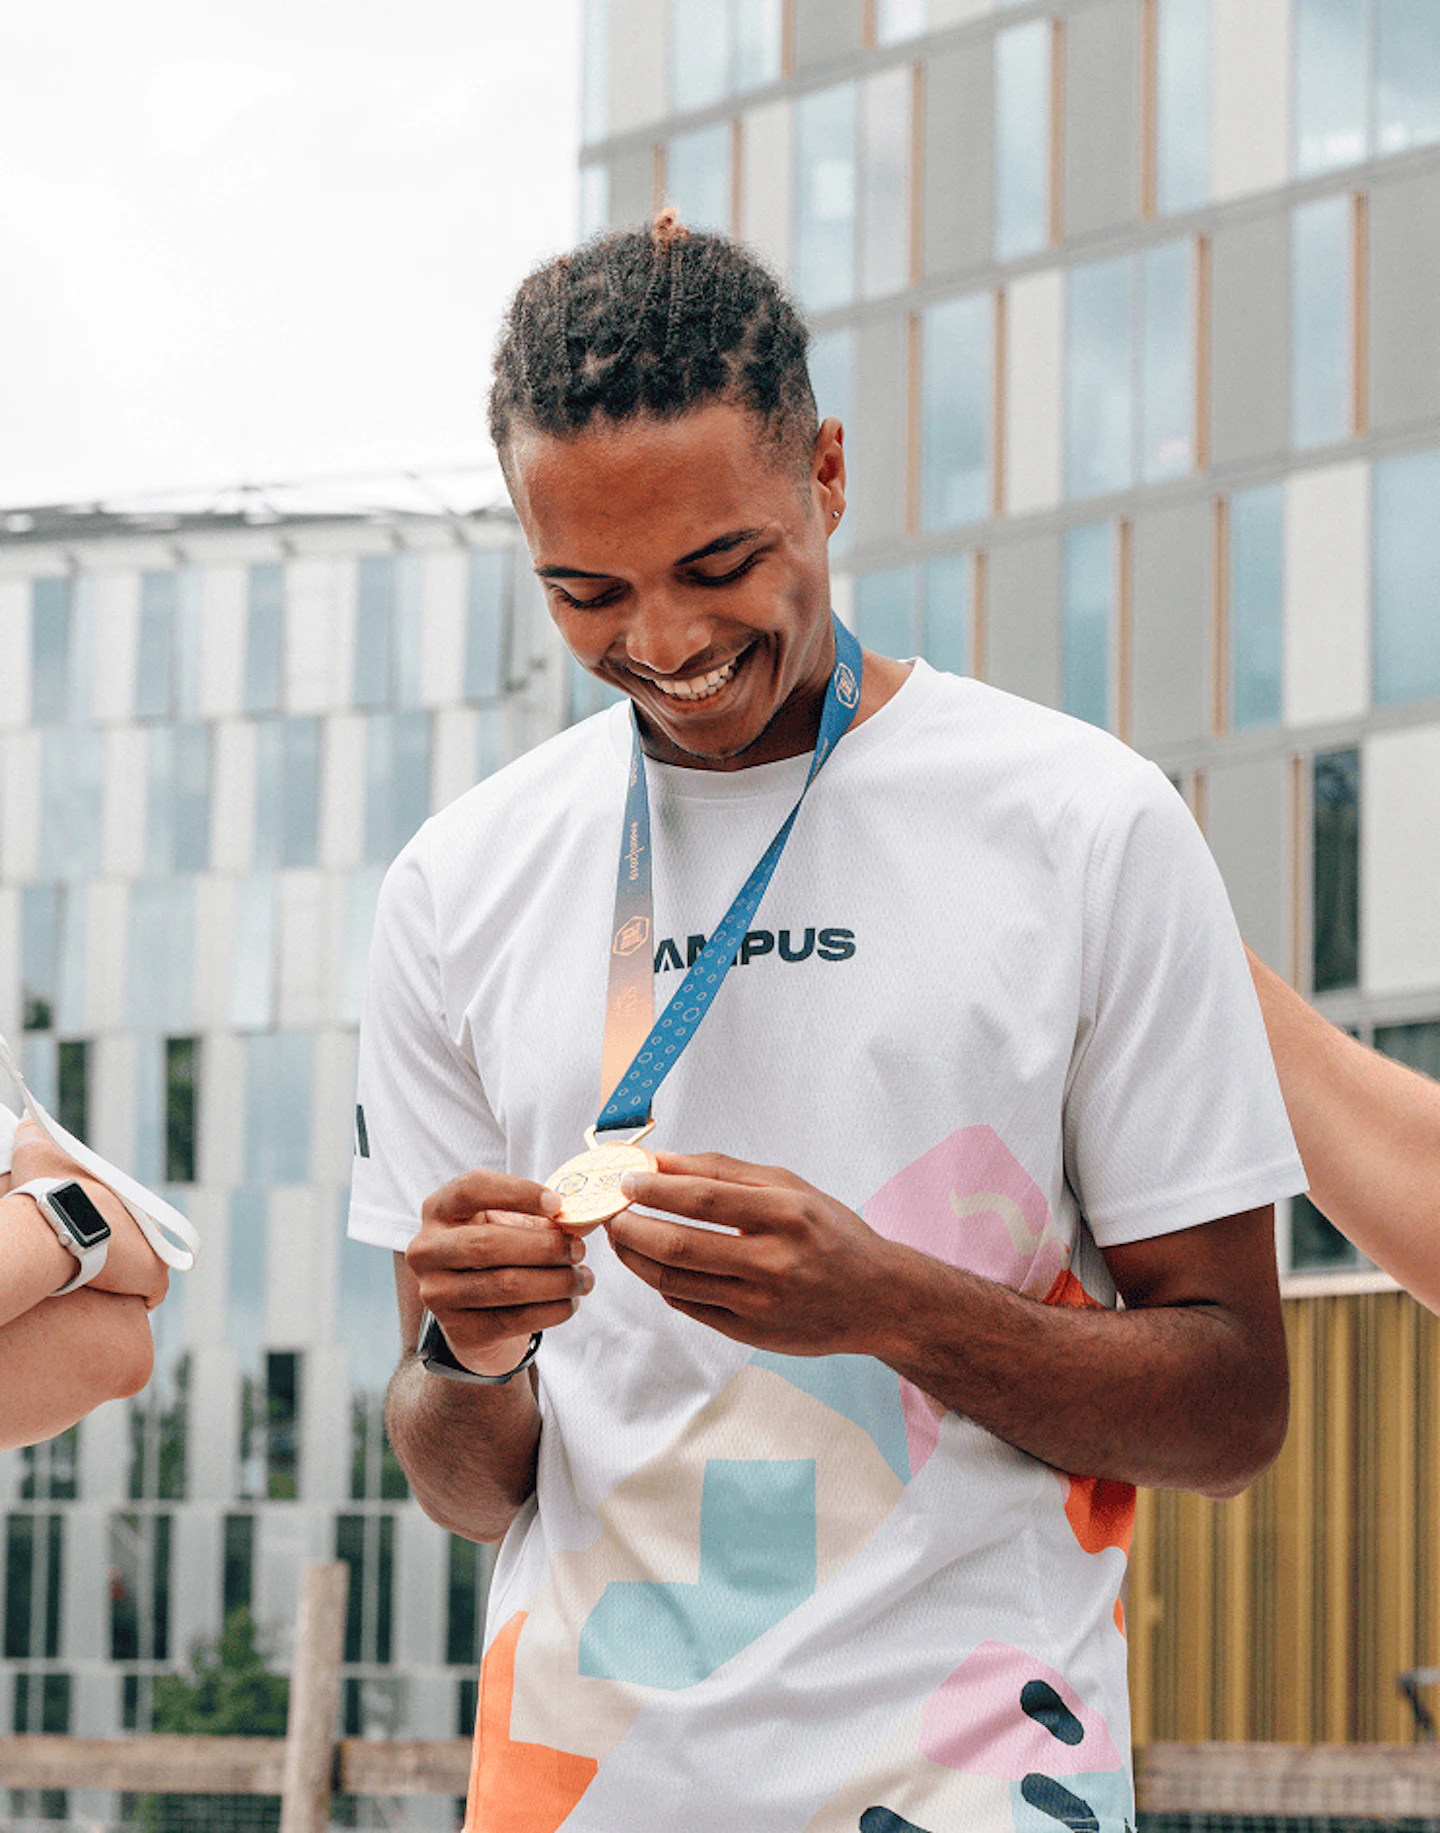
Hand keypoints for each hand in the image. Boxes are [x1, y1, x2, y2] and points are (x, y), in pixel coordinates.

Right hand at [8, 1120, 169, 1310]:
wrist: (57, 1223)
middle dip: (117, 1253)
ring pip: (144, 1269)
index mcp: (122, 1198)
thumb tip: (25, 1120)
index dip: (104, 1228)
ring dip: (127, 1278)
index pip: (118, 1217)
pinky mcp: (154, 1275)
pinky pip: (152, 1294)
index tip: (88, 1236)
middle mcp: (144, 1220)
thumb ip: (33, 1136)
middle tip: (92, 1265)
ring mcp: (153, 1248)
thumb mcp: (37, 1154)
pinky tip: (118, 1303)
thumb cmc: (45, 1191)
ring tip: (101, 1286)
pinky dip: (138, 1299)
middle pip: (133, 1242)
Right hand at [406, 1170, 592, 1375]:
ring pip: (505, 1285)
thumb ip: (539, 1218)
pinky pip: (514, 1319)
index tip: (558, 1204)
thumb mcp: (508, 1225)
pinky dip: (551, 1310)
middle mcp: (427, 1250)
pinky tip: (570, 1303)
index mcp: (438, 1210)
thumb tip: (581, 1221)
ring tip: (583, 1278)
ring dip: (556, 1282)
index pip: (470, 1189)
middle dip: (544, 1246)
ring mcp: (437, 1293)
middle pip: (488, 1244)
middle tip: (579, 1249)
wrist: (474, 1312)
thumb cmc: (496, 1253)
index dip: (517, 1192)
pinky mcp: (459, 1330)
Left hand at [606, 1151, 902, 1355]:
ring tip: (622, 1237)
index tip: (625, 1181)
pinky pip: (689, 1306)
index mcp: (786, 1214)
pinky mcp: (750, 1332)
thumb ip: (725, 1172)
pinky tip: (654, 1264)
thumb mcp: (790, 1187)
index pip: (702, 1200)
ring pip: (675, 1281)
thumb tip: (663, 1162)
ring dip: (636, 1258)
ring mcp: (760, 1303)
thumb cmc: (831, 1234)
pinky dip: (662, 1283)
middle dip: (632, 1227)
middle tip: (611, 1212)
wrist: (879, 1298)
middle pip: (679, 1245)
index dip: (654, 1190)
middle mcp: (773, 1261)